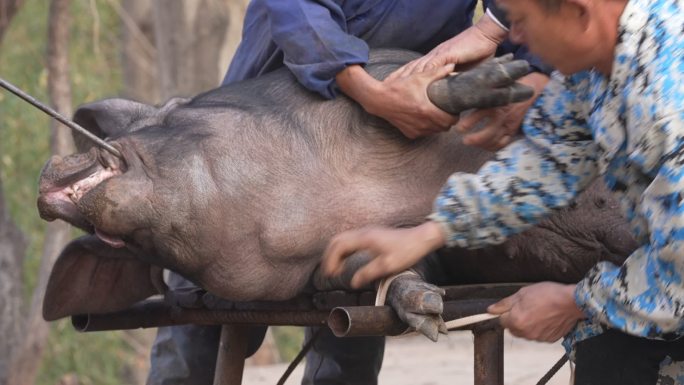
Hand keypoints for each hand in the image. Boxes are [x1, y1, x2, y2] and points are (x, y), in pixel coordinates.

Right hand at [322, 222, 445, 287]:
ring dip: (336, 253)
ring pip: (343, 240)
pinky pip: (351, 241)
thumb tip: (353, 282)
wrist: (421, 238)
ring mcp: (366, 232)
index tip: (330, 274)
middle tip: (329, 273)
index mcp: (365, 238)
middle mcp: (363, 232)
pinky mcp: (371, 235)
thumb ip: (368, 273)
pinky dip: (344, 251)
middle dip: (330, 256)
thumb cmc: (407, 251)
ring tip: (335, 270)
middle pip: (337, 240)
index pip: (339, 246)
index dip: (331, 260)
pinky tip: (346, 262)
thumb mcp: (387, 266)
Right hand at [337, 64, 458, 138]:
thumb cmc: (399, 87)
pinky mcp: (409, 134)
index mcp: (427, 111)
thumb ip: (438, 72)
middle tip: (446, 110)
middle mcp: (422, 124)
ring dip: (438, 125)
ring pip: (435, 132)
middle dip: (448, 120)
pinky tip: (423, 118)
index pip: (450, 120)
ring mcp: (416, 130)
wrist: (379, 100)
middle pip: (445, 128)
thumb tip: (452, 65)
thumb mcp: (419, 77)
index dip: (455, 115)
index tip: (453, 108)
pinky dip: (427, 128)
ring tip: (436, 114)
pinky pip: (424, 134)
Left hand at [388, 12, 506, 79]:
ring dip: (407, 76)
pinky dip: (424, 72)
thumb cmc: (476, 53)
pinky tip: (415, 79)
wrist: (486, 37)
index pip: (415, 70)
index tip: (391, 86)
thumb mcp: (461, 70)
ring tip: (395, 85)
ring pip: (419, 67)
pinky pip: (433, 64)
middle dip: (398, 78)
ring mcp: (440, 56)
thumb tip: (449, 93)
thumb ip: (452, 79)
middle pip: (412, 69)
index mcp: (435, 60)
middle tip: (385, 87)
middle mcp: (434, 57)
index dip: (402, 78)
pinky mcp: (448, 55)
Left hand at [456, 72, 549, 150]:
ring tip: (471, 142)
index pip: (481, 114)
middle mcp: (503, 115)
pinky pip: (503, 143)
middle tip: (465, 140)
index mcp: (497, 102)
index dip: (469, 123)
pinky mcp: (513, 129)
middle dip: (476, 139)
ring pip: (495, 140)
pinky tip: (484, 145)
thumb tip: (463, 94)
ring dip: (481, 144)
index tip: (459, 128)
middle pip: (489, 133)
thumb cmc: (510, 85)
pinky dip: (492, 146)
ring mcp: (509, 124)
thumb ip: (482, 92)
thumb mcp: (497, 85)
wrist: (533, 89)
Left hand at [488, 282, 585, 341]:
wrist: (571, 302)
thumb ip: (504, 304)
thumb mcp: (522, 293)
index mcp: (516, 321)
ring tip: (539, 311)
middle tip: (527, 307)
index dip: (507, 312)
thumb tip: (490, 310)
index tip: (514, 306)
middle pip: (513, 328)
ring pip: (526, 332)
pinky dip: (540, 328)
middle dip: (516, 319)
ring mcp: (538, 338)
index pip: (502, 320)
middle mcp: (525, 333)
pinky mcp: (549, 339)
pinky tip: (547, 318)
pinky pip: (539, 335)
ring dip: (528, 324)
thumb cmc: (548, 294)